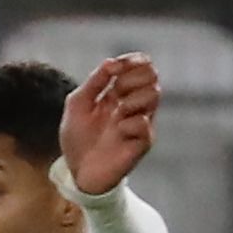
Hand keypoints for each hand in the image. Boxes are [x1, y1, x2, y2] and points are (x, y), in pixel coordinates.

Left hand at [58, 55, 158, 201]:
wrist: (78, 171)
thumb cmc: (78, 138)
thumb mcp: (78, 104)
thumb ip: (94, 82)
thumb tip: (111, 62)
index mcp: (119, 92)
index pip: (138, 66)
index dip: (132, 60)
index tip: (116, 66)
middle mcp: (134, 104)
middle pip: (151, 76)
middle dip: (132, 77)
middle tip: (115, 91)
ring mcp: (141, 122)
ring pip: (154, 94)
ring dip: (132, 99)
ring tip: (117, 113)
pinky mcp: (144, 142)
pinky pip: (144, 123)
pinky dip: (128, 124)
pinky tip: (118, 133)